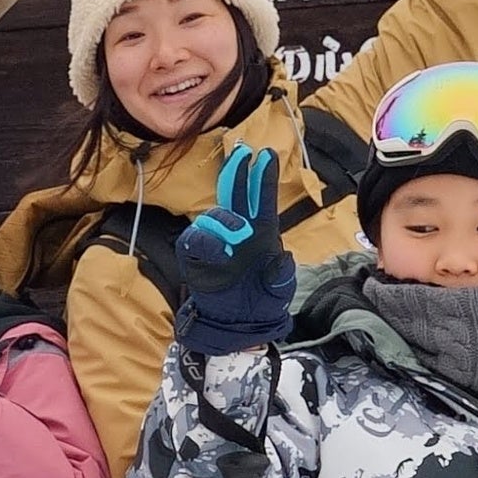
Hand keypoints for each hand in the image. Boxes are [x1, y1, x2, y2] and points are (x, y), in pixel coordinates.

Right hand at [172, 144, 296, 356]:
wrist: (238, 325)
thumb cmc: (261, 302)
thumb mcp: (279, 290)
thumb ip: (281, 273)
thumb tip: (282, 255)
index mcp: (262, 234)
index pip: (262, 200)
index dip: (264, 177)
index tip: (267, 155)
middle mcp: (239, 232)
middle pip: (235, 195)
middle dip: (238, 172)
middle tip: (242, 151)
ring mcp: (216, 242)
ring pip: (215, 215)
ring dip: (226, 220)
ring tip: (238, 235)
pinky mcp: (196, 256)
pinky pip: (195, 240)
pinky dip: (206, 241)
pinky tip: (219, 250)